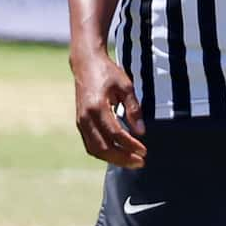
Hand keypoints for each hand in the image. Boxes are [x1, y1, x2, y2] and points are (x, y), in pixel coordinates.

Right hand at [70, 43, 146, 167]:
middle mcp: (85, 117)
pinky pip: (91, 145)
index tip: (144, 151)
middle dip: (123, 158)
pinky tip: (118, 153)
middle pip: (103, 147)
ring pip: (95, 150)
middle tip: (140, 162)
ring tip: (131, 162)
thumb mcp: (126, 86)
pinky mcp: (80, 123)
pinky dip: (104, 153)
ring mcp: (80, 121)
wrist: (85, 64)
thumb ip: (134, 109)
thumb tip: (141, 132)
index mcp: (97, 107)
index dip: (131, 145)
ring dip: (113, 159)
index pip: (115, 134)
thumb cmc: (107, 73)